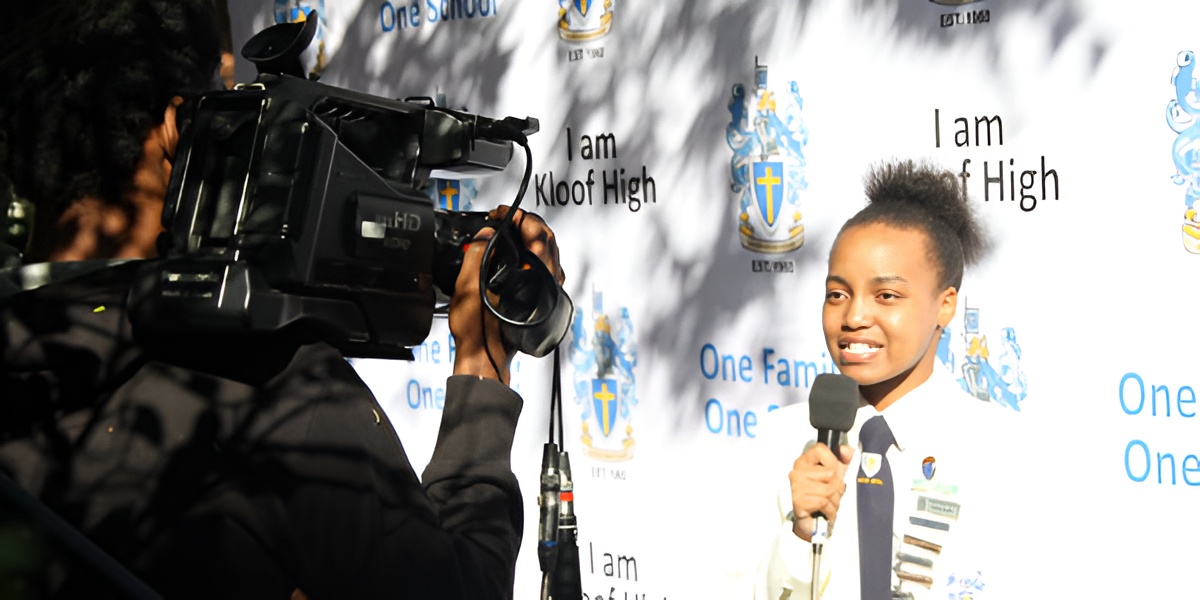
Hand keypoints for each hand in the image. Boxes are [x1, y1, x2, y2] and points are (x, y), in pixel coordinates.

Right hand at [449, 206, 563, 383]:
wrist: (484, 360)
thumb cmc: (479, 334)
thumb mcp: (468, 289)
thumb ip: (477, 256)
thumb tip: (485, 235)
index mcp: (533, 280)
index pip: (538, 236)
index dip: (521, 218)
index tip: (503, 214)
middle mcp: (546, 286)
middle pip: (547, 242)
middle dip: (528, 223)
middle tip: (506, 219)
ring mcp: (546, 293)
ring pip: (548, 254)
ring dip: (532, 237)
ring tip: (511, 230)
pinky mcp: (540, 300)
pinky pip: (544, 268)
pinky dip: (534, 253)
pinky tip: (517, 253)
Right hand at [789, 443, 853, 541]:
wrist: (810, 523)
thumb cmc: (820, 498)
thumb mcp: (836, 476)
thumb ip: (844, 460)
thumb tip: (845, 450)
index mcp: (804, 461)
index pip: (820, 449)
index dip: (833, 461)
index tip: (832, 472)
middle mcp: (797, 471)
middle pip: (831, 472)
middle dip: (837, 487)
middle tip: (831, 494)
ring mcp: (796, 485)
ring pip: (829, 489)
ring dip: (834, 501)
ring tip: (828, 504)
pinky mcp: (798, 500)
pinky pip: (824, 502)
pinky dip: (830, 510)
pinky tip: (825, 511)